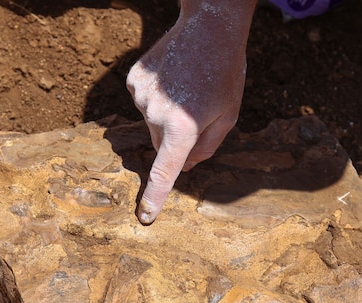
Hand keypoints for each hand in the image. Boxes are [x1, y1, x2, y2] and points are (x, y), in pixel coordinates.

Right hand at [126, 0, 256, 223]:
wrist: (208, 27)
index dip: (156, 196)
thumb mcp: (228, 115)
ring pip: (151, 124)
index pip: (166, 171)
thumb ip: (207, 147)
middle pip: (161, 146)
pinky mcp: (133, 80)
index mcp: (183, 126)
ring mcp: (141, 95)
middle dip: (176, 139)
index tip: (146, 216)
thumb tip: (185, 168)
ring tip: (186, 88)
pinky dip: (156, 98)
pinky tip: (173, 79)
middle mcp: (156, 113)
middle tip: (196, 110)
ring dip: (167, 116)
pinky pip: (143, 102)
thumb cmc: (225, 74)